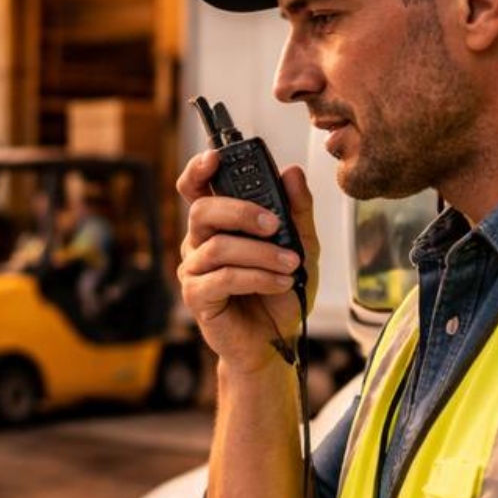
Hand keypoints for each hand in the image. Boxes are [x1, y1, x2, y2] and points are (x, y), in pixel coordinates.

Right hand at [176, 149, 321, 373]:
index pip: (196, 188)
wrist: (277, 340)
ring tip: (291, 264)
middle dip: (240, 211)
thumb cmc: (281, 292)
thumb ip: (297, 210)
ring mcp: (195, 270)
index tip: (216, 157)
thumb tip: (291, 172)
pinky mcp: (197, 297)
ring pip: (218, 246)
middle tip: (274, 224)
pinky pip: (222, 278)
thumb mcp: (301, 245)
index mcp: (219, 223)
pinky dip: (257, 277)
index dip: (199, 169)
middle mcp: (200, 242)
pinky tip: (280, 282)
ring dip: (261, 253)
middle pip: (202, 210)